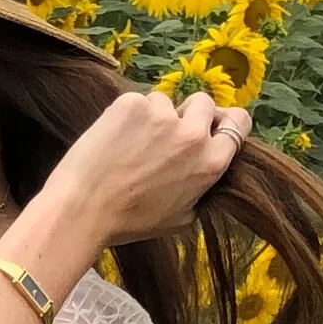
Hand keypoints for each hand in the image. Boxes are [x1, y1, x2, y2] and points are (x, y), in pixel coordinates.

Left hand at [55, 89, 254, 245]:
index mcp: (210, 163)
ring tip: (129, 146)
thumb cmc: (128, 221)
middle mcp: (192, 134)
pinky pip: (137, 101)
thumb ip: (200, 188)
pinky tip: (113, 140)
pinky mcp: (132, 103)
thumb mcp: (180, 217)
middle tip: (164, 134)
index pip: (239, 121)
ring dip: (152, 117)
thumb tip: (202, 170)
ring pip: (164, 102)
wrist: (83, 209)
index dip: (224, 121)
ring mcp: (162, 115)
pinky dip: (127, 116)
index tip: (210, 125)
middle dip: (188, 113)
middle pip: (204, 102)